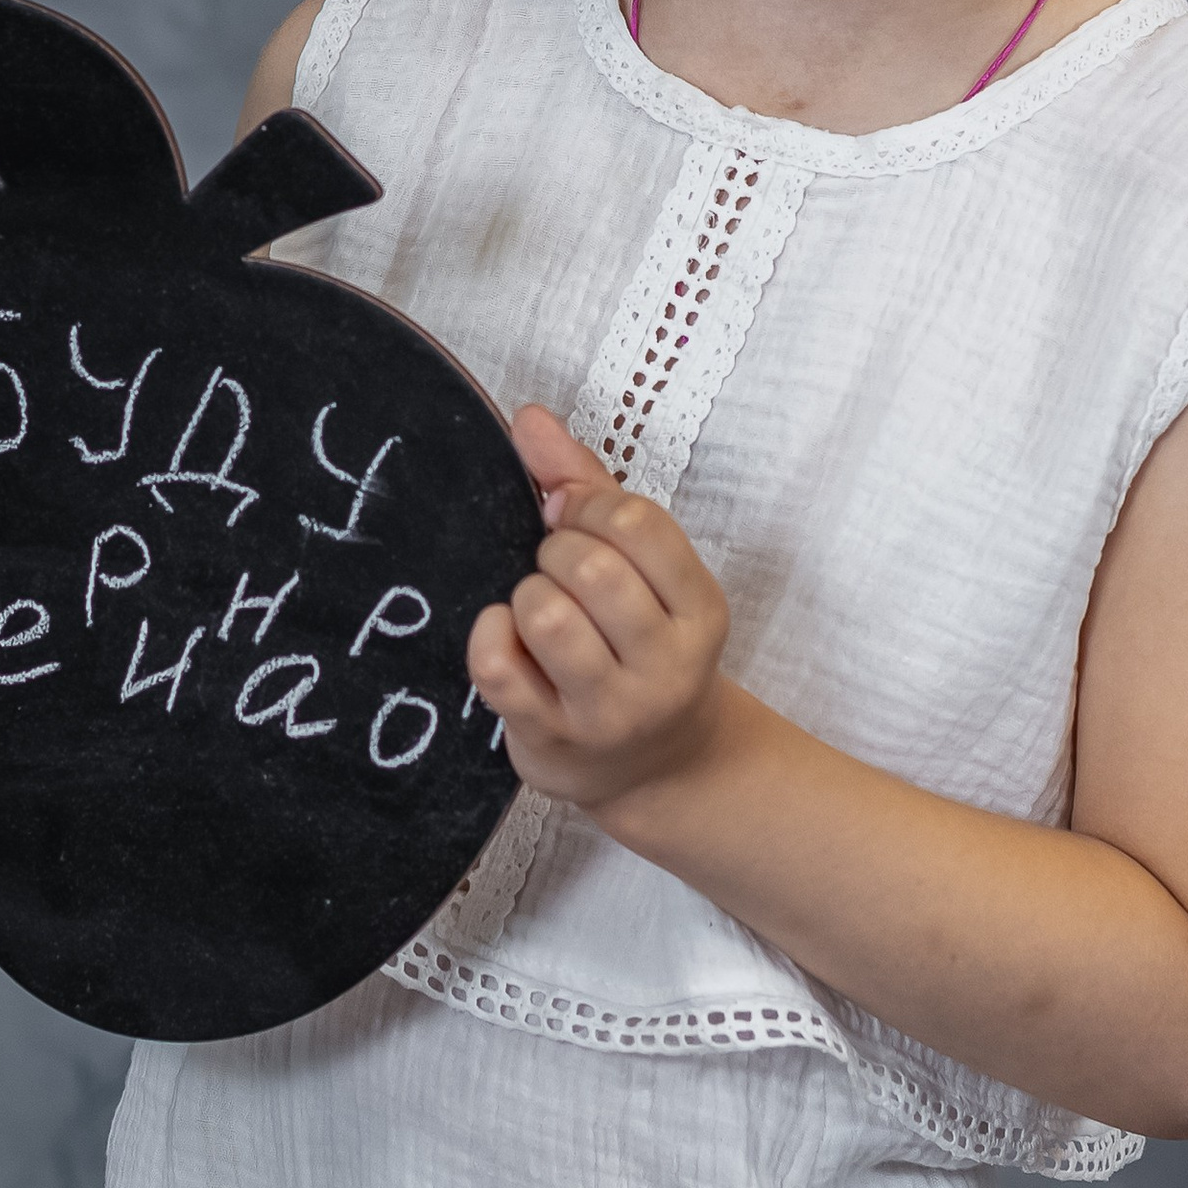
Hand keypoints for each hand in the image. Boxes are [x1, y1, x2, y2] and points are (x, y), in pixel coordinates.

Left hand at [468, 407, 731, 815]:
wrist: (657, 768)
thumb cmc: (639, 647)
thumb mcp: (641, 570)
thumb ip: (586, 487)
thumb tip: (529, 419)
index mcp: (699, 609)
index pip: (637, 523)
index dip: (587, 508)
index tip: (575, 525)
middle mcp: (665, 664)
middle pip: (589, 566)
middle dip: (555, 553)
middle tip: (557, 574)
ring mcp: (609, 710)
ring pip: (545, 615)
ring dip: (526, 597)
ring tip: (538, 613)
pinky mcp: (552, 739)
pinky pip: (497, 665)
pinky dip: (489, 636)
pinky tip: (506, 641)